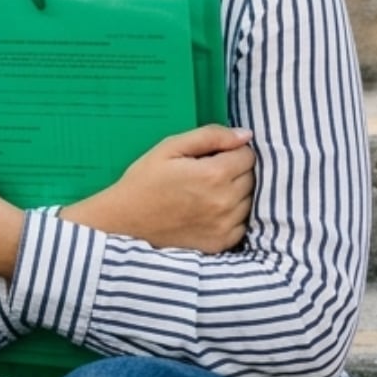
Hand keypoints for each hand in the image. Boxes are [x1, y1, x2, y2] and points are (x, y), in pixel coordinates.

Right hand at [61, 125, 254, 253]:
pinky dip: (232, 215)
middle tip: (206, 173)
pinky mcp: (223, 242)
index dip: (231, 151)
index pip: (247, 155)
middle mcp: (226, 201)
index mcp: (214, 174)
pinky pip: (243, 223)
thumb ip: (209, 136)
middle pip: (251, 177)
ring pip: (249, 200)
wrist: (125, 222)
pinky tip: (209, 211)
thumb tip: (246, 135)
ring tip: (206, 192)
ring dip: (235, 193)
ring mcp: (227, 225)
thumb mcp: (169, 148)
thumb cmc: (144, 180)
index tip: (212, 156)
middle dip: (234, 170)